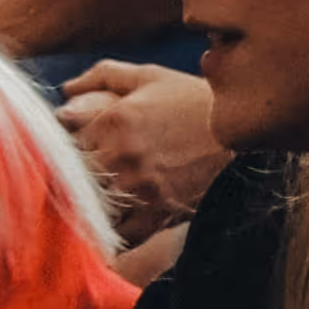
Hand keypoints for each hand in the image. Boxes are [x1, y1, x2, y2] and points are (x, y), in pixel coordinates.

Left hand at [57, 61, 230, 239]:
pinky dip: (113, 231)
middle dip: (75, 178)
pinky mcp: (158, 213)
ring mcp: (140, 188)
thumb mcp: (151, 77)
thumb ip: (103, 75)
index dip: (65, 150)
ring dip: (91, 205)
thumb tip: (65, 90)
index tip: (72, 153)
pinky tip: (115, 223)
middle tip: (79, 180)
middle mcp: (123, 155)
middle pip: (75, 177)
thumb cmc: (193, 102)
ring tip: (95, 201)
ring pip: (93, 206)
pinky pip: (120, 232)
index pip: (66, 143)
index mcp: (115, 120)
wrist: (243, 139)